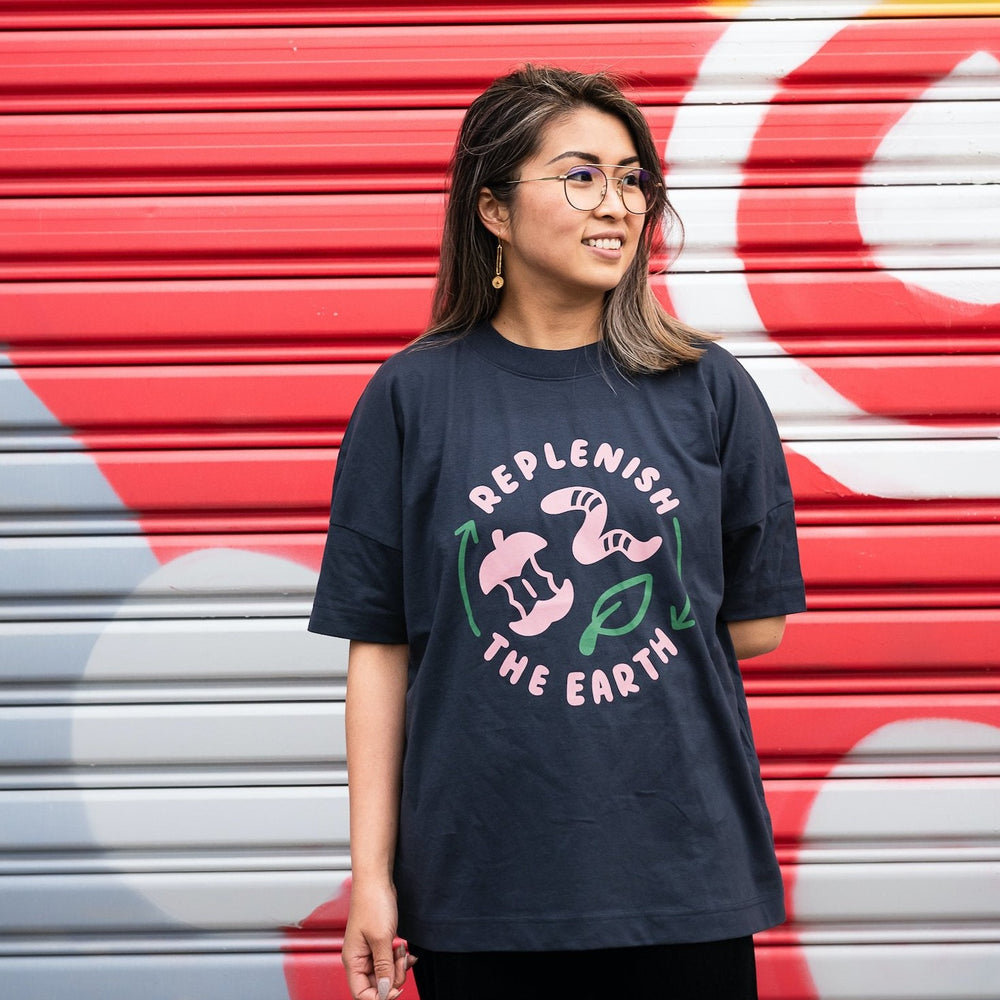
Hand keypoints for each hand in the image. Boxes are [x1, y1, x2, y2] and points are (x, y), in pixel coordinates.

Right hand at [343, 881, 414, 999]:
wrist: (377, 879)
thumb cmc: (372, 902)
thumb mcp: (381, 938)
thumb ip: (383, 967)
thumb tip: (384, 991)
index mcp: (352, 960)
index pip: (362, 993)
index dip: (379, 997)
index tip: (396, 990)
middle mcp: (359, 958)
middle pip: (376, 984)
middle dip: (392, 977)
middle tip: (402, 962)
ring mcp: (369, 950)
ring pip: (384, 973)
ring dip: (397, 966)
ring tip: (403, 951)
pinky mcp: (378, 942)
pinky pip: (389, 960)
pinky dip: (398, 959)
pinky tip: (405, 951)